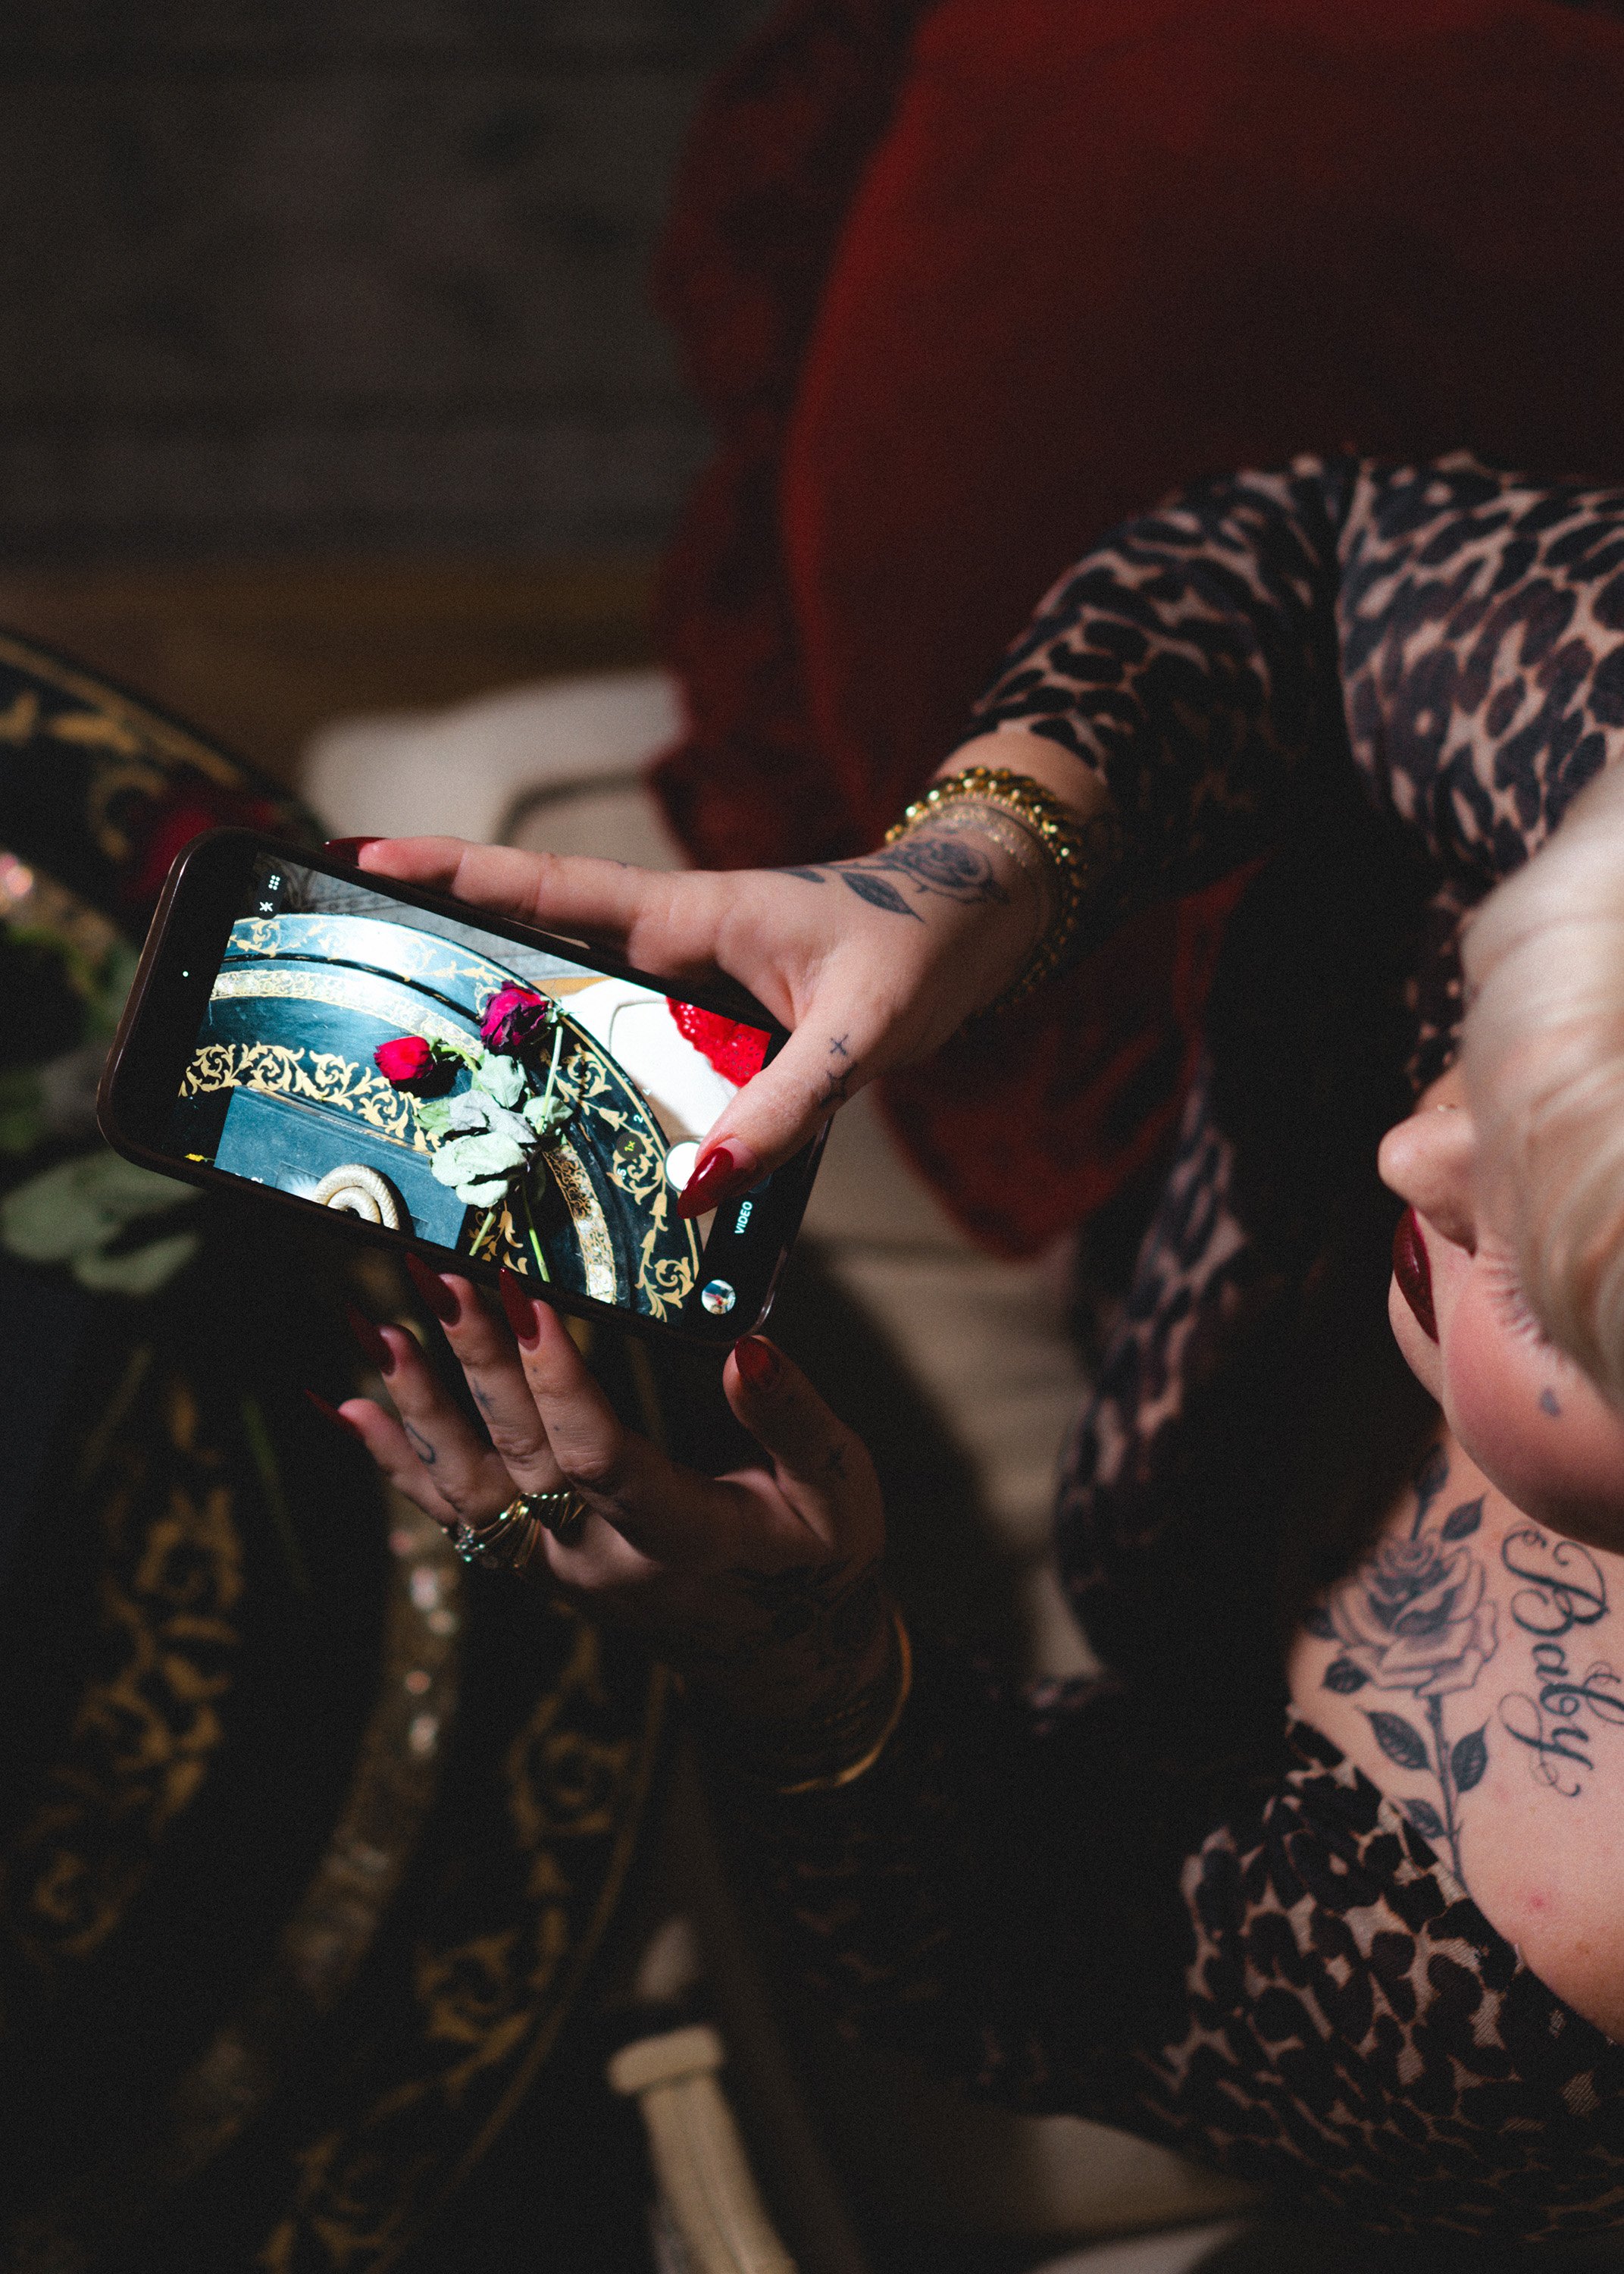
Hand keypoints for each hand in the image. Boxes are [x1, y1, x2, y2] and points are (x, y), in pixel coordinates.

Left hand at [335, 1262, 890, 1735]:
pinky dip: (395, 1459)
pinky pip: (454, 1514)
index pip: (603, 1460)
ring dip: (416, 1406)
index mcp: (688, 1540)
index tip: (526, 1300)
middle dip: (475, 1359)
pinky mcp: (534, 1565)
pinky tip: (345, 1403)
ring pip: (469, 1490)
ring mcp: (559, 1571)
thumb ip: (792, 1422)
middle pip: (522, 1458)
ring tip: (373, 1325)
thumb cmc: (817, 1561)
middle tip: (439, 1273)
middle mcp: (605, 1562)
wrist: (779, 1659)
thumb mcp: (838, 1492)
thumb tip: (749, 1351)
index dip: (558, 1383)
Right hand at [348, 728, 1106, 1215]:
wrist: (984, 924)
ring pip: (576, 1016)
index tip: (356, 857)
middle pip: (531, 951)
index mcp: (686, 915)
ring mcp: (688, 990)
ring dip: (510, 1040)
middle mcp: (671, 948)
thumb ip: (783, 1109)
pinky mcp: (716, 1032)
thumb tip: (694, 1192)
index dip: (451, 874)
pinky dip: (593, 1092)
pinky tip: (561, 1146)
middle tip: (350, 986)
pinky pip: (634, 1062)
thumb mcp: (861, 1031)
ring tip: (426, 1083)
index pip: (546, 888)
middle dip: (443, 962)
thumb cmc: (925, 944)